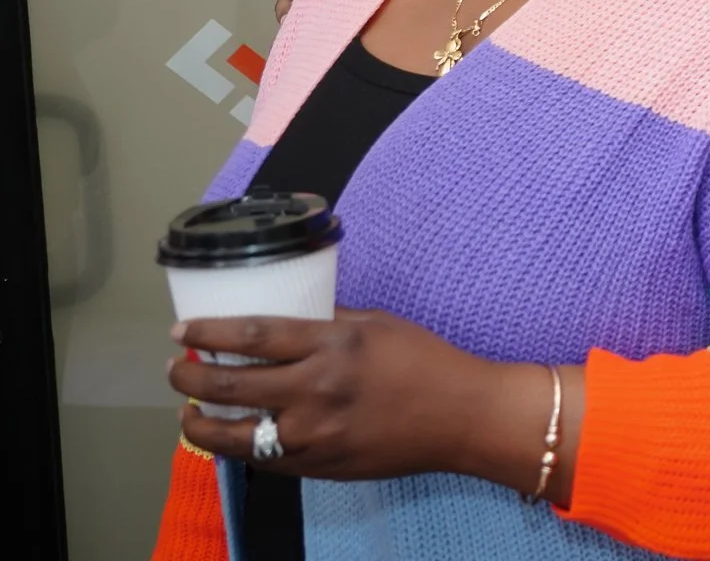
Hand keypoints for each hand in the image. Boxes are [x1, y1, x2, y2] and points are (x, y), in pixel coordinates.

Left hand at [170, 309, 547, 484]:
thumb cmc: (426, 362)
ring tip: (189, 411)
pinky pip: (262, 458)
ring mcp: (314, 433)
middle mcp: (316, 390)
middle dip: (189, 376)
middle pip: (229, 385)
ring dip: (198, 422)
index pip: (251, 336)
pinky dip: (237, 445)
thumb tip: (286, 315)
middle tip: (177, 367)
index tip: (182, 331)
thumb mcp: (377, 324)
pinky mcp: (319, 464)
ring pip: (232, 434)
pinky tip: (229, 434)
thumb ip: (328, 321)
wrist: (461, 417)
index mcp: (332, 345)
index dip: (207, 333)